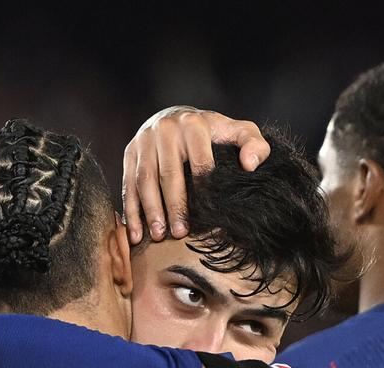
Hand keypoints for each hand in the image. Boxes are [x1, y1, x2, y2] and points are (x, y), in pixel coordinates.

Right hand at [122, 106, 270, 243]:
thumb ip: (255, 145)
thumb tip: (249, 165)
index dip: (203, 191)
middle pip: (169, 174)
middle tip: (179, 233)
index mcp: (194, 125)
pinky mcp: (130, 152)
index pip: (199, 162)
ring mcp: (144, 140)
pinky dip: (131, 211)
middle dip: (174, 206)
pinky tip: (136, 234)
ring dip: (150, 211)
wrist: (175, 116)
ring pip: (145, 180)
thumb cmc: (212, 133)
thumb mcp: (238, 131)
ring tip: (158, 236)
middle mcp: (165, 129)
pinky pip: (128, 184)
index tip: (207, 216)